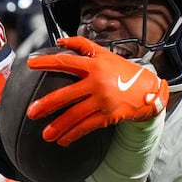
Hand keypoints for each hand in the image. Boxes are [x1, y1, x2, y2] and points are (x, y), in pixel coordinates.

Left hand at [26, 36, 168, 145]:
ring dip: (58, 127)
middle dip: (47, 105)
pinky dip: (73, 134)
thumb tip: (60, 40)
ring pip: (75, 115)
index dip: (47, 62)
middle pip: (66, 94)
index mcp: (94, 65)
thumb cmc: (124, 72)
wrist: (151, 91)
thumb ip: (82, 45)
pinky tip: (63, 140)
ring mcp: (103, 100)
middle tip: (32, 112)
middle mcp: (97, 82)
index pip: (66, 62)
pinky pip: (87, 126)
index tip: (30, 64)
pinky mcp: (109, 115)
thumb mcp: (105, 54)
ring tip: (46, 135)